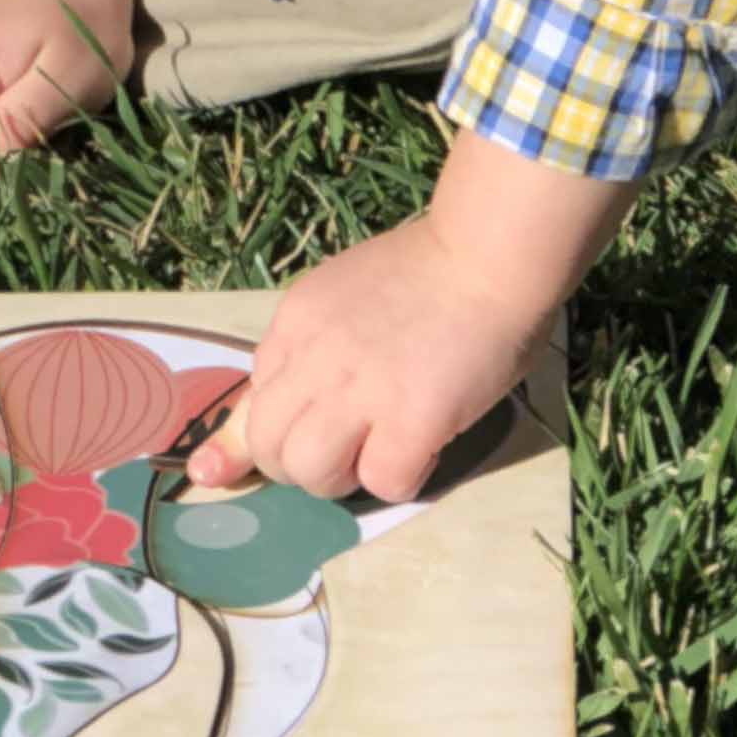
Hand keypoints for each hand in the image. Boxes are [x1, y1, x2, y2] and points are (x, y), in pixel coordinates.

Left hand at [187, 136, 628, 504]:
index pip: (251, 405)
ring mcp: (359, 390)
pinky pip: (382, 483)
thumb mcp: (342, 297)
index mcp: (294, 324)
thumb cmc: (427, 271)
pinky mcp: (410, 419)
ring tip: (381, 454)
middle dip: (301, 467)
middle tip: (347, 452)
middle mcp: (313, 357)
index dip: (278, 434)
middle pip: (267, 447)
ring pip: (310, 472)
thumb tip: (291, 404)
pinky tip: (425, 451)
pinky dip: (401, 480)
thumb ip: (313, 345)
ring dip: (343, 479)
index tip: (302, 444)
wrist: (486, 254)